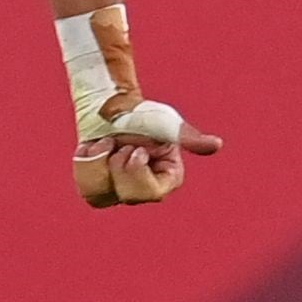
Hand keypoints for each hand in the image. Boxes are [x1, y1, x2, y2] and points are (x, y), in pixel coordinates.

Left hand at [72, 97, 223, 207]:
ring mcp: (118, 192)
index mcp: (167, 180)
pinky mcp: (97, 186)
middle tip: (125, 145)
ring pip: (99, 195)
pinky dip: (86, 160)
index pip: (150, 194)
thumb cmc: (143, 114)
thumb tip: (216, 145)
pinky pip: (85, 186)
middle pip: (126, 196)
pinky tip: (97, 147)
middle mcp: (144, 191)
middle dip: (121, 164)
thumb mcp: (166, 124)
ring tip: (110, 145)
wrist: (113, 105)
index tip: (138, 149)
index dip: (137, 170)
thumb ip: (188, 138)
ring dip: (100, 161)